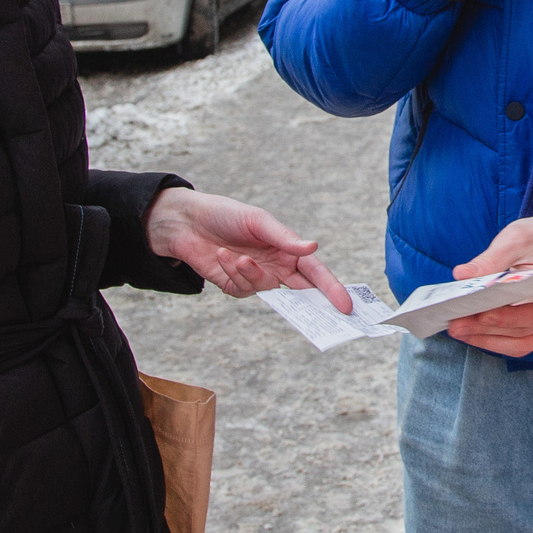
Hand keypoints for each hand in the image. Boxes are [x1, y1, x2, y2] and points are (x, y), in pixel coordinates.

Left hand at [145, 187, 352, 312]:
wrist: (187, 222)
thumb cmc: (226, 215)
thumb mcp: (258, 221)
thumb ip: (285, 238)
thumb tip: (313, 247)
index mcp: (288, 250)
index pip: (315, 273)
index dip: (331, 289)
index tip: (345, 305)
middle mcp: (276, 267)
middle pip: (300, 293)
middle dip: (309, 305)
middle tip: (319, 317)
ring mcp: (256, 278)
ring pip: (266, 290)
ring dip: (251, 274)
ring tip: (237, 256)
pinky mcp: (235, 286)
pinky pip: (243, 289)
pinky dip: (234, 272)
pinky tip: (222, 256)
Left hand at [447, 207, 532, 357]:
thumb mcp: (516, 238)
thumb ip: (491, 258)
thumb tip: (462, 275)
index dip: (510, 317)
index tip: (480, 315)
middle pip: (527, 329)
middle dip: (488, 329)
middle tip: (455, 324)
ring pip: (521, 342)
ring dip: (487, 339)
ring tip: (457, 329)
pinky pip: (519, 342)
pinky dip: (493, 339)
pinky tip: (470, 332)